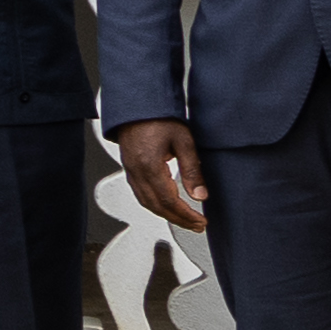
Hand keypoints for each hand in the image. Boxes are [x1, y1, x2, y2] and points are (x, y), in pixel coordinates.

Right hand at [114, 116, 209, 233]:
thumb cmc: (159, 117)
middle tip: (196, 225)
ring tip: (184, 219)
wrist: (138, 104)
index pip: (169, 201)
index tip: (201, 221)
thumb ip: (192, 170)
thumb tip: (200, 195)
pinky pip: (140, 194)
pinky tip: (165, 205)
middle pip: (156, 207)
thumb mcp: (183, 141)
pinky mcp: (129, 167)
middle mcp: (136, 172)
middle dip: (178, 220)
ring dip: (166, 215)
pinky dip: (154, 205)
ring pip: (146, 203)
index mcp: (149, 167)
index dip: (186, 215)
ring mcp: (130, 170)